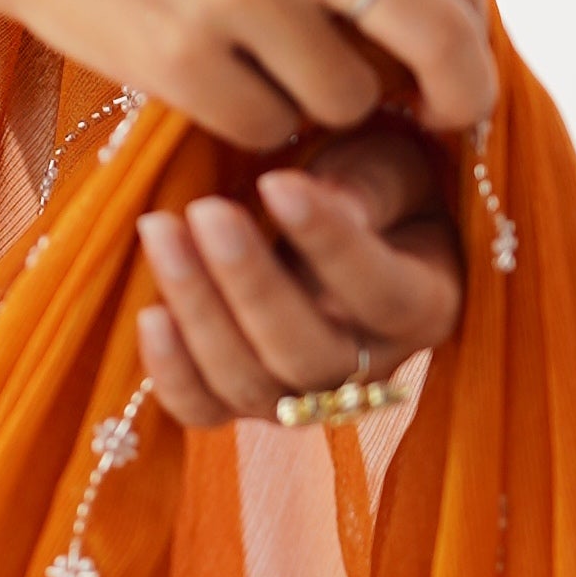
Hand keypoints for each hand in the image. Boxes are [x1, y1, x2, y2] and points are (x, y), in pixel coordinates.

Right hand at [0, 0, 498, 150]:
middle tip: (432, 122)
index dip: (469, 44)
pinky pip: (264, 127)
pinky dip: (247, 119)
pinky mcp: (181, 59)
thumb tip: (442, 7)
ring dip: (316, 104)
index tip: (452, 76)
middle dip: (452, 99)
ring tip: (258, 65)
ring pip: (345, 100)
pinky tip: (205, 77)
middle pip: (439, 45)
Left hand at [135, 115, 468, 431]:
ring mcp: (304, 395)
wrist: (337, 224)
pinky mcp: (244, 401)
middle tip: (206, 210)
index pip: (381, 291)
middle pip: (307, 352)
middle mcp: (369, 369)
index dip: (329, 242)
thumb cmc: (373, 184)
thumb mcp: (393, 166)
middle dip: (249, 282)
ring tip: (160, 229)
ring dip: (198, 311)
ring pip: (250, 383)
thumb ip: (372, 185)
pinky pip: (204, 410)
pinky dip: (171, 373)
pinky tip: (149, 314)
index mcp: (426, 306)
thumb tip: (335, 205)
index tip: (277, 182)